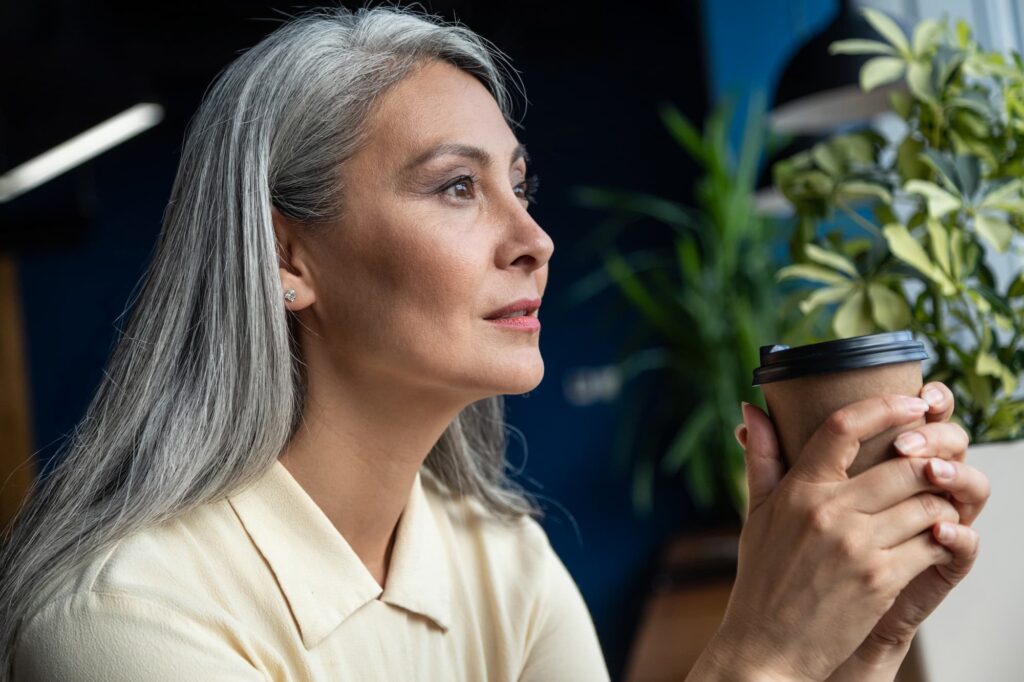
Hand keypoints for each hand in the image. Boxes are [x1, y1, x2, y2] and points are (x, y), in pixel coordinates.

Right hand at [713, 394, 964, 680]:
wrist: (766, 646)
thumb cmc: (763, 579)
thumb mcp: (756, 515)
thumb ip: (761, 459)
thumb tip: (751, 410)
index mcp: (797, 491)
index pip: (842, 427)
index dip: (883, 406)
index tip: (911, 402)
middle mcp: (826, 512)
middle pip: (902, 465)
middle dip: (929, 463)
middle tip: (937, 464)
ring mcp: (855, 546)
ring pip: (925, 504)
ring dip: (939, 505)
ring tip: (934, 507)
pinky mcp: (879, 579)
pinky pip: (931, 544)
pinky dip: (941, 540)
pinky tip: (932, 541)